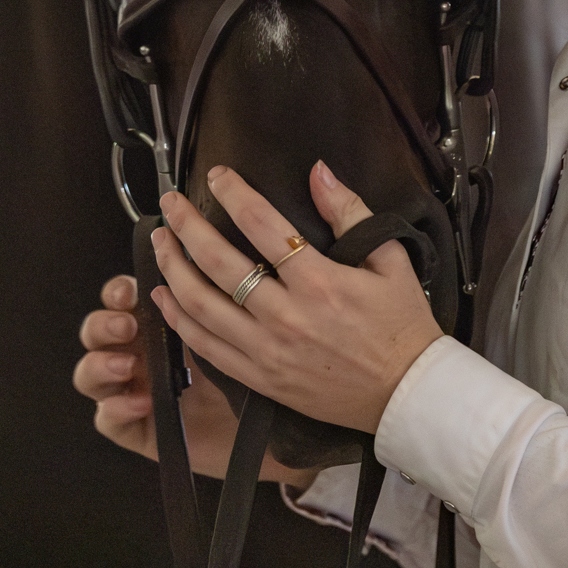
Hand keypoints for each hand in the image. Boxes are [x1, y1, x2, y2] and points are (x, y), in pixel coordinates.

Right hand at [71, 274, 318, 485]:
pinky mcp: (137, 430)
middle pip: (98, 329)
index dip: (119, 290)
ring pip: (90, 372)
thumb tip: (214, 252)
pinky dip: (116, 409)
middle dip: (104, 322)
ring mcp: (134, 391)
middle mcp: (140, 353)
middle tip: (127, 325)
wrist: (272, 431)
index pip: (121, 298)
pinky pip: (108, 420)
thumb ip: (220, 296)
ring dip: (100, 363)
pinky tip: (143, 402)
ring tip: (127, 365)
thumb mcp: (241, 327)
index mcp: (157, 323)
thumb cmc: (260, 370)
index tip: (134, 289)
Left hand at [149, 162, 443, 436]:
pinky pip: (206, 348)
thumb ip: (351, 212)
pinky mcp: (260, 379)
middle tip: (170, 204)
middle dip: (187, 227)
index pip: (263, 225)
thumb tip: (318, 172)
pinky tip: (163, 296)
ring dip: (173, 269)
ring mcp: (268, 351)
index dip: (234, 195)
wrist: (406, 396)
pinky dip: (179, 320)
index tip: (217, 175)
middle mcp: (287, 316)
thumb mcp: (390, 260)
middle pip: (219, 264)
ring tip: (160, 242)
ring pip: (202, 306)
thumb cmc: (402, 326)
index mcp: (320, 282)